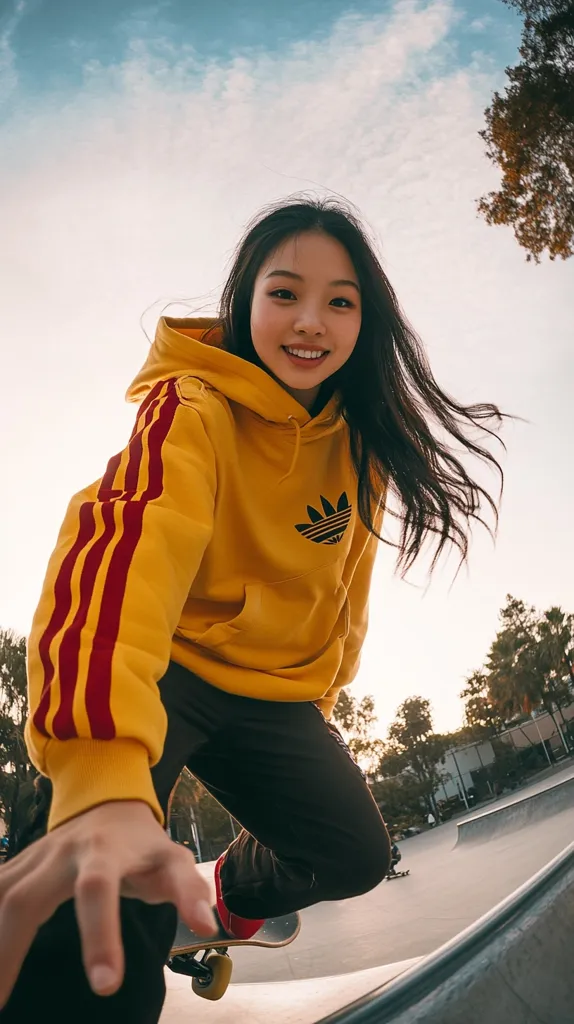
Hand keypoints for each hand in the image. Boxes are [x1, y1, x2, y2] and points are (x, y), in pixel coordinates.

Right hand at [0, 800, 216, 1005]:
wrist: (109, 804)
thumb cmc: (144, 845)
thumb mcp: (173, 860)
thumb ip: (189, 890)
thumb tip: (206, 925)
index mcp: (104, 852)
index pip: (97, 890)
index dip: (98, 934)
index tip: (105, 986)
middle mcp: (62, 853)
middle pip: (27, 897)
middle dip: (11, 949)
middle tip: (6, 1005)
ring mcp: (34, 858)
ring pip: (1, 894)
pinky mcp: (18, 866)